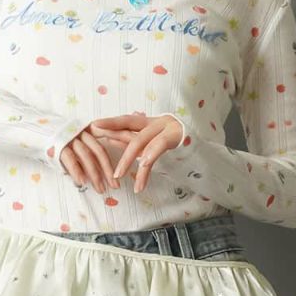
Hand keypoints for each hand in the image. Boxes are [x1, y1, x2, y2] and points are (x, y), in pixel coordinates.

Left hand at [62, 114, 181, 194]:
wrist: (201, 148)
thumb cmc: (174, 145)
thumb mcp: (150, 143)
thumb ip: (131, 140)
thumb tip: (109, 139)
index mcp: (150, 122)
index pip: (126, 120)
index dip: (110, 122)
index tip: (93, 125)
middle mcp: (157, 122)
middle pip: (131, 131)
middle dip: (114, 143)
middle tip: (96, 147)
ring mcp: (167, 128)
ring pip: (141, 143)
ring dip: (128, 160)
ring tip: (118, 175)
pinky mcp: (176, 137)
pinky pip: (158, 149)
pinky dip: (148, 161)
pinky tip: (141, 174)